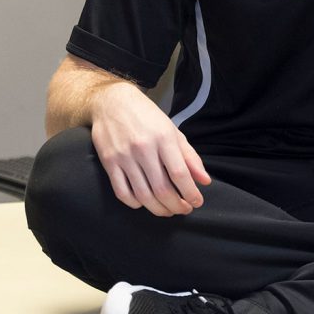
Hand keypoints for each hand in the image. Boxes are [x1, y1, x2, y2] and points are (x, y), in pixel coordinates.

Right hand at [90, 81, 209, 216]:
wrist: (112, 103)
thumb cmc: (147, 117)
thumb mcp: (173, 131)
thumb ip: (190, 157)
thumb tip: (204, 181)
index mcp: (163, 138)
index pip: (180, 174)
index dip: (190, 193)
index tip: (197, 202)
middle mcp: (144, 149)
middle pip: (162, 189)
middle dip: (176, 205)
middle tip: (184, 209)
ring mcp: (124, 157)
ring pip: (143, 195)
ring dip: (158, 209)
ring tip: (168, 211)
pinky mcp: (109, 163)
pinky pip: (122, 192)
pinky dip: (135, 203)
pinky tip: (145, 203)